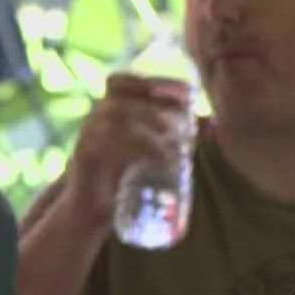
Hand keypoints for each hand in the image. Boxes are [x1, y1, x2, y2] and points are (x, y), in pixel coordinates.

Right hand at [61, 72, 194, 227]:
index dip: (152, 82)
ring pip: (115, 115)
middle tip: (183, 116)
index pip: (121, 82)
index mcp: (108, 112)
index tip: (187, 93)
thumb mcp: (149, 153)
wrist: (92, 212)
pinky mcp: (85, 159)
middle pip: (120, 94)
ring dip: (149, 120)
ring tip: (175, 135)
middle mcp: (94, 119)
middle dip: (154, 99)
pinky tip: (161, 157)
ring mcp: (87, 137)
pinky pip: (107, 144)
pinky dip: (138, 147)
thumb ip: (177, 136)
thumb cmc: (121, 179)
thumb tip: (210, 123)